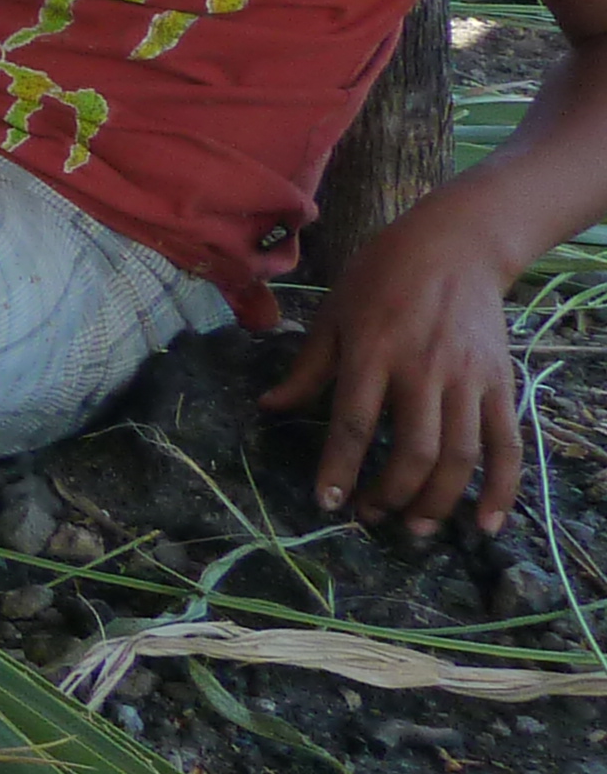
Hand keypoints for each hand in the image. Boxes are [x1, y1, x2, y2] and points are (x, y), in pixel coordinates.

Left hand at [264, 191, 528, 535]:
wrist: (453, 245)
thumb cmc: (380, 277)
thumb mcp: (333, 314)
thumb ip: (308, 368)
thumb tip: (268, 407)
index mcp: (372, 352)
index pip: (352, 422)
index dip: (338, 468)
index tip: (327, 504)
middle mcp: (422, 370)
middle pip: (411, 450)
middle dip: (389, 495)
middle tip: (370, 516)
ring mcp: (467, 379)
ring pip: (458, 456)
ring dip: (437, 501)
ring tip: (414, 527)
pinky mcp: (500, 385)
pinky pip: (506, 447)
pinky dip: (499, 490)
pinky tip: (483, 523)